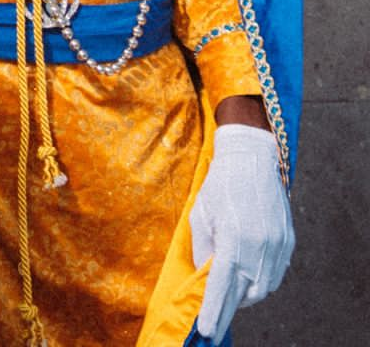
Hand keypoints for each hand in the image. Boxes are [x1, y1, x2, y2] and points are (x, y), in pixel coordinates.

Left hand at [190, 122, 292, 340]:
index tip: (206, 330)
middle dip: (227, 312)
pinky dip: (261, 284)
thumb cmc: (219, 185)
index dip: (214, 311)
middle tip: (214, 326)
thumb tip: (204, 279)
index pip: (221, 286)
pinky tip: (248, 282)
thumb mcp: (201, 215)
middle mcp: (258, 247)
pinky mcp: (288, 244)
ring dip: (245, 298)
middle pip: (243, 294)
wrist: (252, 160)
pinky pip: (275, 275)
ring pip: (262, 289)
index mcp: (233, 239)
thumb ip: (203, 250)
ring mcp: (277, 247)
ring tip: (229, 299)